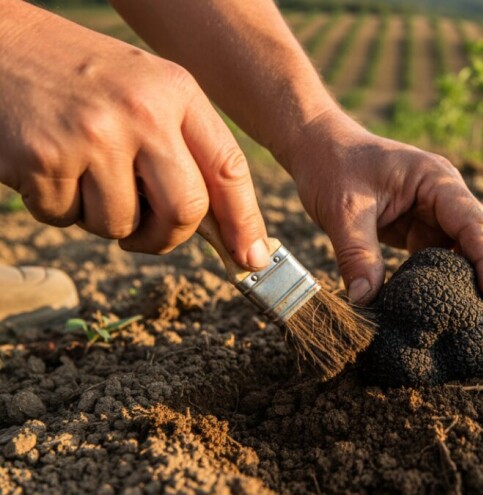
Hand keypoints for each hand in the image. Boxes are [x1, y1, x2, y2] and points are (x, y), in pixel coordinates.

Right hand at [0, 2, 269, 269]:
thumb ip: (184, 148)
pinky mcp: (44, 159)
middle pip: (184, 211)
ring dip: (100, 217)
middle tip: (145, 234)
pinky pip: (65, 219)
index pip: (228, 168)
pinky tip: (47, 164)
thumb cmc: (77, 77)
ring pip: (120, 225)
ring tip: (80, 170)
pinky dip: (56, 206)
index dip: (244, 221)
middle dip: (166, 237)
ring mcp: (93, 136)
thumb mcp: (144, 92)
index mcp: (176, 92)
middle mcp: (142, 112)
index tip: (251, 258)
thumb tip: (224, 229)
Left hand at [281, 109, 482, 330]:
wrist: (319, 148)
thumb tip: (365, 301)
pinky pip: (443, 260)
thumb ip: (357, 253)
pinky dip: (451, 284)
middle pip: (482, 241)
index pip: (473, 225)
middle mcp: (445, 197)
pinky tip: (455, 311)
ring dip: (477, 285)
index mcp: (437, 181)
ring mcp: (436, 214)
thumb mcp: (342, 209)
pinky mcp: (421, 230)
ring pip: (467, 253)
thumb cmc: (334, 167)